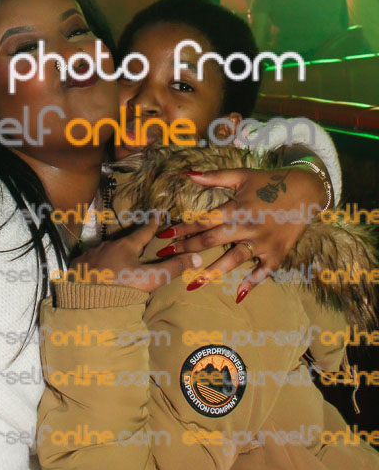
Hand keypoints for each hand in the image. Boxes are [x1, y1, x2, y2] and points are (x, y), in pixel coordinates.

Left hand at [71, 219, 174, 292]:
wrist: (85, 299)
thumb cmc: (121, 287)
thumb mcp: (150, 279)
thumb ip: (173, 268)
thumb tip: (197, 257)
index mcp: (126, 246)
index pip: (144, 231)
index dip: (152, 223)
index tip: (158, 213)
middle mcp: (107, 246)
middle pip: (123, 241)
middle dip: (132, 241)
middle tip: (138, 241)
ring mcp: (91, 255)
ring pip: (106, 251)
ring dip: (113, 254)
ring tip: (118, 261)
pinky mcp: (78, 266)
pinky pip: (91, 261)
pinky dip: (98, 264)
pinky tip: (99, 271)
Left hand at [152, 167, 325, 301]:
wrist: (305, 191)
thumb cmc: (269, 182)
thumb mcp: (241, 176)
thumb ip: (214, 177)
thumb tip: (187, 174)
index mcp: (237, 208)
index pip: (203, 222)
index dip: (181, 229)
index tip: (163, 238)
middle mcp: (247, 227)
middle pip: (212, 242)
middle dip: (187, 250)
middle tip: (166, 258)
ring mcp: (263, 243)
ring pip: (233, 260)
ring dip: (211, 273)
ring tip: (191, 285)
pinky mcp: (277, 254)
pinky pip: (263, 272)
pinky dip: (252, 283)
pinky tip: (237, 295)